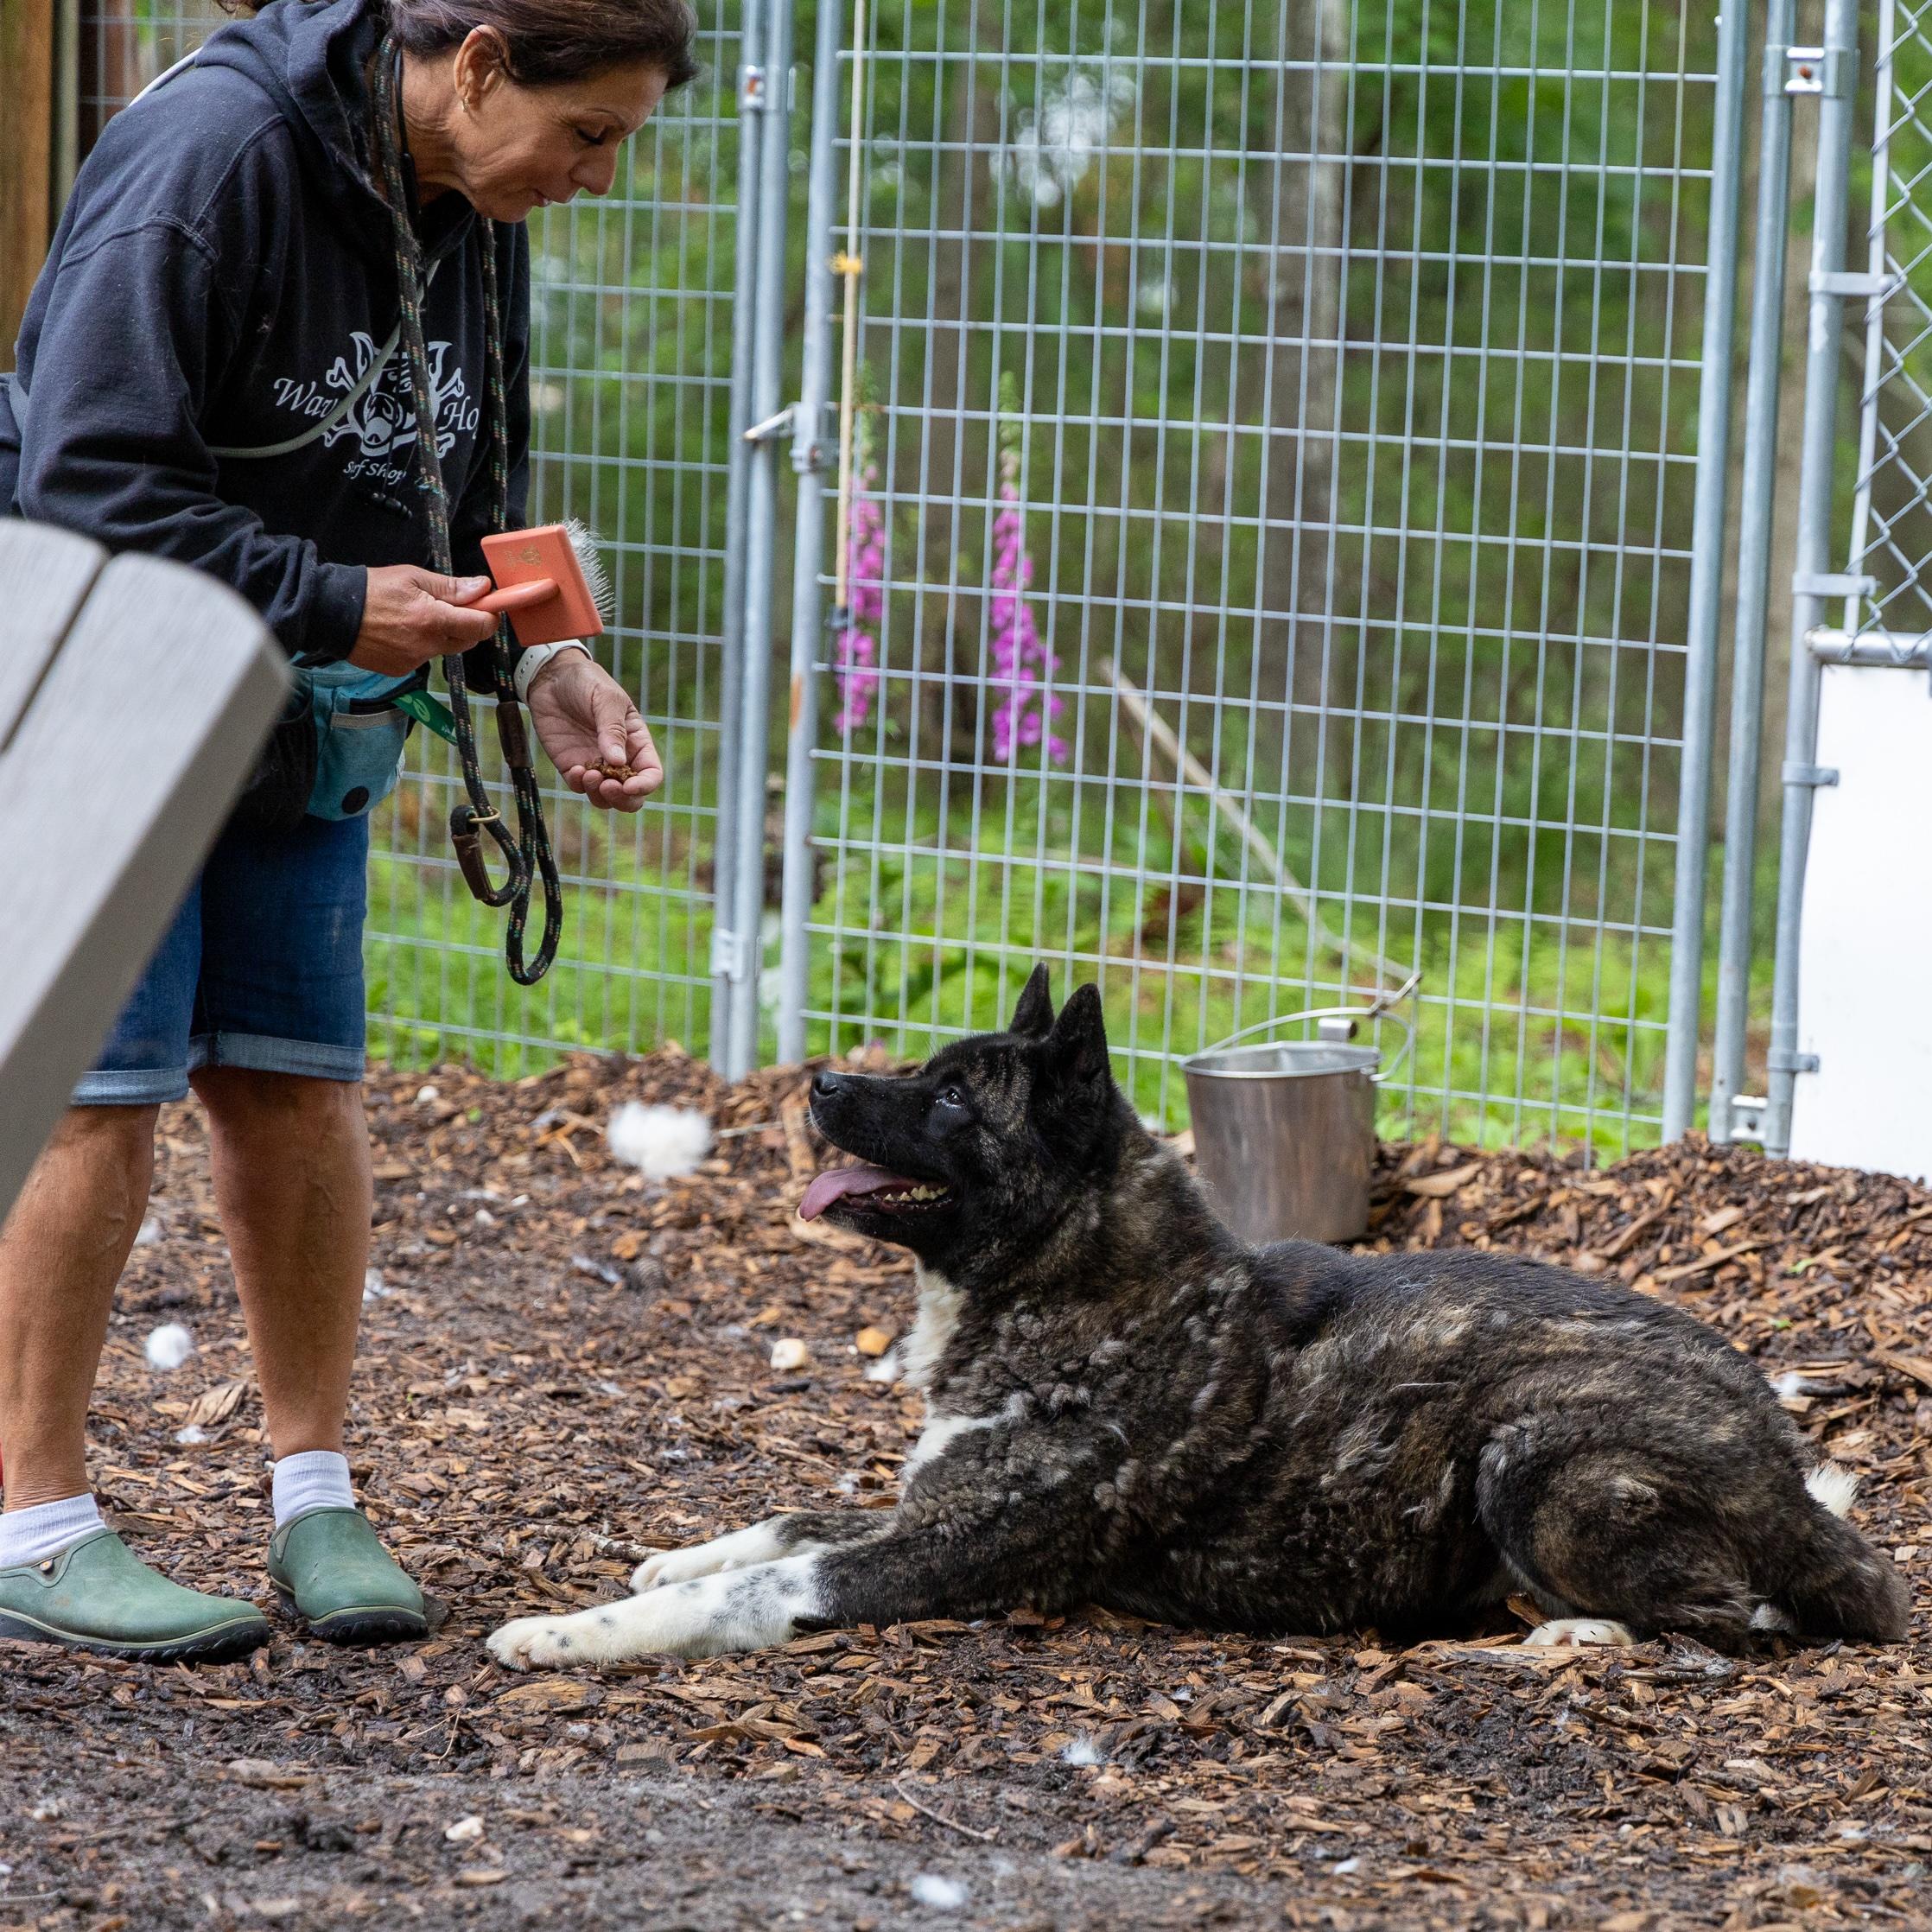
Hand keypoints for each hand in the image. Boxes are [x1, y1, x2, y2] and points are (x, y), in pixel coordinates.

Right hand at [349, 566, 499, 675]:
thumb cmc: (371, 589)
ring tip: (415, 616)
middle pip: (468, 641)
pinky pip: (423, 658)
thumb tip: (483, 587)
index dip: (488, 614)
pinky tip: (400, 631)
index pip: (482, 626)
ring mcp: (413, 661)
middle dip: (467, 624)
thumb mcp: (412, 578)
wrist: (330, 612)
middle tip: (449, 606)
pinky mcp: (400, 670)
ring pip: (444, 649)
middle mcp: (427, 646)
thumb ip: (451, 587)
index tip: (484, 604)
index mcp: (433, 620)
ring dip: (441, 635)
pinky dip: (420, 645)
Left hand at [525, 651, 663, 811]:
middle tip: (607, 786)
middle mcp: (619, 758)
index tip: (629, 785)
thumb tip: (617, 761)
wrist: (551, 676)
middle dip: (623, 798)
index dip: (645, 784)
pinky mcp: (571, 765)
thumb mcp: (606, 698)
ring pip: (605, 798)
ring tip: (588, 774)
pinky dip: (578, 785)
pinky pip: (578, 787)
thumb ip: (612, 729)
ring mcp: (595, 764)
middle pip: (631, 795)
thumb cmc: (587, 682)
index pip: (651, 772)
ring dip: (599, 795)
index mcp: (636, 741)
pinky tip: (575, 769)